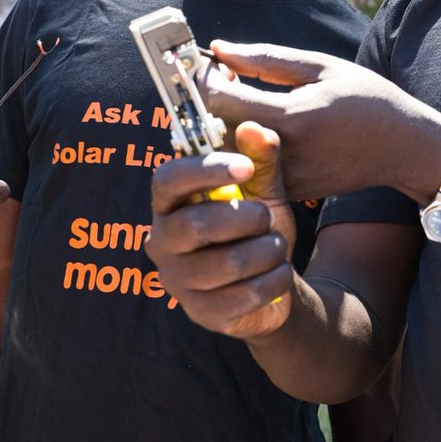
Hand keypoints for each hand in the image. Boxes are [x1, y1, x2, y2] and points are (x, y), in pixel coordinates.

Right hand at [147, 123, 297, 338]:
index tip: (246, 167)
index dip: (205, 170)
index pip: (167, 180)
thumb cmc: (257, 230)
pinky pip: (242, 296)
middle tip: (268, 219)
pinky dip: (273, 281)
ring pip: (226, 263)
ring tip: (277, 247)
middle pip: (197, 225)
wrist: (273, 284)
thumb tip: (253, 128)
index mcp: (169, 204)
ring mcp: (177, 281)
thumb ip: (261, 160)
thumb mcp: (264, 191)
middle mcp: (161, 241)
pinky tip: (279, 275)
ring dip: (267, 251)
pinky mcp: (199, 313)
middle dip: (247, 218)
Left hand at [201, 42, 440, 201]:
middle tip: (226, 77)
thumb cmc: (367, 99)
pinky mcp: (289, 192)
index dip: (206, 80)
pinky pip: (249, 168)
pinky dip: (243, 145)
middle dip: (210, 102)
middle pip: (216, 130)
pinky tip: (260, 123)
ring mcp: (286, 178)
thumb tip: (219, 48)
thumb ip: (265, 59)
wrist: (403, 148)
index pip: (221, 102)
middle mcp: (285, 154)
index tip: (209, 64)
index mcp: (294, 117)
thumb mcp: (321, 67)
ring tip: (243, 98)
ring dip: (224, 124)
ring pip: (229, 153)